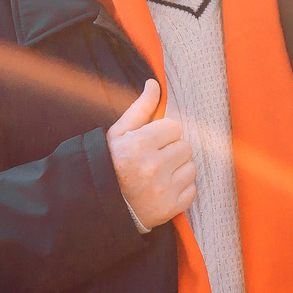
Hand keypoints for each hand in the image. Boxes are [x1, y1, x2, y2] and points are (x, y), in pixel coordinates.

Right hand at [108, 80, 194, 229]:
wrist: (99, 206)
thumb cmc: (110, 165)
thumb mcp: (118, 134)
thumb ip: (140, 109)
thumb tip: (154, 84)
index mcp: (139, 145)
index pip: (174, 127)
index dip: (163, 134)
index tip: (151, 143)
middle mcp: (153, 167)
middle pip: (185, 147)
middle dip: (172, 151)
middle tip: (154, 160)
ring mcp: (163, 190)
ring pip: (191, 168)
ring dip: (178, 170)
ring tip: (159, 175)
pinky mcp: (170, 208)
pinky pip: (192, 190)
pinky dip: (181, 190)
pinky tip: (163, 190)